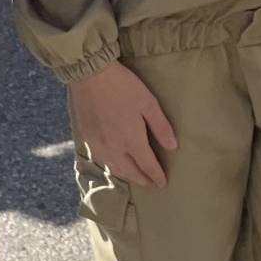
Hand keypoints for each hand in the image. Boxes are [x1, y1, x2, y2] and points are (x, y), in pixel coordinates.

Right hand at [70, 61, 177, 189]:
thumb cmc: (123, 87)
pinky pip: (101, 160)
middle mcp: (114, 148)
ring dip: (126, 175)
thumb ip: (160, 127)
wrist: (90, 75)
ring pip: (113, 168)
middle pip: (129, 172)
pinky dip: (111, 166)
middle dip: (142, 180)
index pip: (147, 166)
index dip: (156, 176)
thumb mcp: (148, 103)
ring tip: (135, 177)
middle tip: (151, 185)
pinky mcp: (87, 138)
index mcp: (131, 141)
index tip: (163, 184)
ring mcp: (98, 145)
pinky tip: (113, 163)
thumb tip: (173, 147)